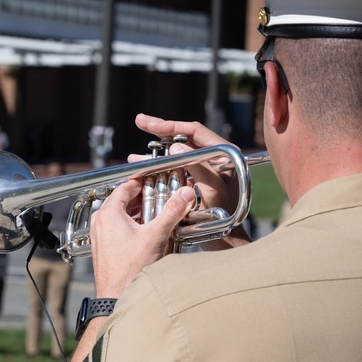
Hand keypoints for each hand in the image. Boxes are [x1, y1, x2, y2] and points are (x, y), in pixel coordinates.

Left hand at [89, 178, 195, 297]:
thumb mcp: (155, 236)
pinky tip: (147, 233)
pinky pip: (118, 229)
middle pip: (123, 201)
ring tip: (158, 214)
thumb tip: (184, 195)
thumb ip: (171, 212)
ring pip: (121, 216)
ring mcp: (100, 236)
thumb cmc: (130, 271)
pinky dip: (132, 225)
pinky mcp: (104, 248)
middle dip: (143, 198)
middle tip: (161, 196)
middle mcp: (100, 223)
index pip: (125, 187)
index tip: (156, 180)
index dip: (142, 181)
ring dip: (139, 213)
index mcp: (108, 214)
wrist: (116, 298)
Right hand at [132, 114, 251, 248]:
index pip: (195, 131)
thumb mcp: (213, 190)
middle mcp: (214, 158)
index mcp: (223, 153)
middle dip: (160, 131)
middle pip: (183, 138)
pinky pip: (174, 168)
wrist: (225, 239)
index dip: (172, 126)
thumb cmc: (226, 216)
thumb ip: (198, 167)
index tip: (151, 125)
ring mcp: (203, 169)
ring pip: (176, 153)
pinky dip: (158, 167)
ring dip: (155, 153)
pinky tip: (142, 167)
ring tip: (135, 155)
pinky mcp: (194, 181)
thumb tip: (175, 149)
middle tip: (140, 122)